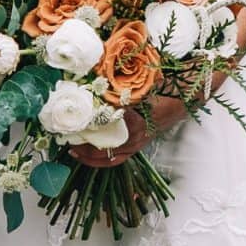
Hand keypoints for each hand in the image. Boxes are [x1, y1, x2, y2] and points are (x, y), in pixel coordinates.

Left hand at [69, 92, 186, 169]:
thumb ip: (118, 92)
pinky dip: (101, 160)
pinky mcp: (135, 148)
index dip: (89, 128)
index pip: (106, 128)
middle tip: (70, 142)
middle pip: (104, 150)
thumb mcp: (137, 91)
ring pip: (109, 158)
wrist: (175, 106)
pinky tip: (89, 156)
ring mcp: (134, 146)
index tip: (75, 126)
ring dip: (91, 158)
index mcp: (133, 123)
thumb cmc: (156, 97)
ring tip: (75, 152)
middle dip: (85, 148)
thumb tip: (97, 85)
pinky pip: (116, 160)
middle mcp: (133, 138)